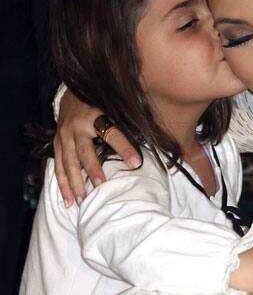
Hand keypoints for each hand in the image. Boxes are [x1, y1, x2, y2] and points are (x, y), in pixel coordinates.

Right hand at [54, 89, 140, 206]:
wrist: (71, 93)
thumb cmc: (99, 101)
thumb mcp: (114, 104)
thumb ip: (129, 116)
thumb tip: (153, 127)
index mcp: (95, 115)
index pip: (112, 133)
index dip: (124, 148)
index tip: (136, 163)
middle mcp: (77, 126)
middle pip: (86, 152)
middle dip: (94, 170)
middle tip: (102, 186)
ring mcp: (64, 136)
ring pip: (69, 163)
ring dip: (75, 183)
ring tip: (84, 200)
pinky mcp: (57, 144)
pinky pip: (58, 167)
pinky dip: (62, 185)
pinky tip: (69, 201)